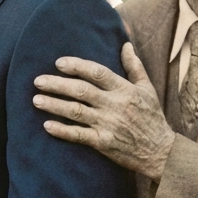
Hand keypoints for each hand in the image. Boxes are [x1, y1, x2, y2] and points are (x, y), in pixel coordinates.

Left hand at [33, 42, 175, 180]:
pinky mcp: (104, 143)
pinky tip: (47, 125)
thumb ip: (134, 66)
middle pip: (81, 90)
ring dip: (54, 105)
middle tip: (37, 81)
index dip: (76, 65)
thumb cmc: (152, 117)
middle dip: (57, 84)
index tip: (59, 63)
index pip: (97, 72)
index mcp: (124, 90)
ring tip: (36, 100)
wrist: (161, 152)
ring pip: (76, 111)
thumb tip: (126, 44)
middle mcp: (114, 105)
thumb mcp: (147, 89)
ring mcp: (108, 125)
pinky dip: (62, 130)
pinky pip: (79, 135)